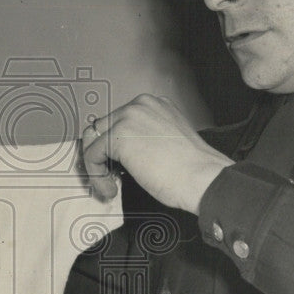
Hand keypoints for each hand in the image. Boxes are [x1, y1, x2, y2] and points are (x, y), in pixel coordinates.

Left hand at [81, 94, 233, 213]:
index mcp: (153, 105)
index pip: (118, 120)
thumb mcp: (166, 141)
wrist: (202, 177)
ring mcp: (128, 118)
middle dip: (103, 154)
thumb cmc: (192, 167)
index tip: (115, 165)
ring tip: (111, 185)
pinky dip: (96, 175)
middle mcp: (139, 105)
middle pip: (102, 128)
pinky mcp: (118, 136)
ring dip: (98, 167)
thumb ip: (144, 138)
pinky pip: (92, 156)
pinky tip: (110, 188)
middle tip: (110, 176)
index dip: (113, 146)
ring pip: (94, 142)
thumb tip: (126, 152)